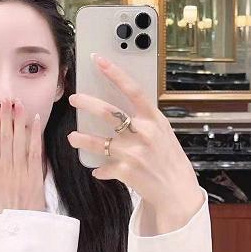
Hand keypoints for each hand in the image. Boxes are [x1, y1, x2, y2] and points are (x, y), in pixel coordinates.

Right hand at [0, 97, 46, 214]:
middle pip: (5, 138)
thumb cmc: (4, 209)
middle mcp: (5, 169)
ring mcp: (20, 172)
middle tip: (6, 98)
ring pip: (18, 141)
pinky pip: (34, 152)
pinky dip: (34, 135)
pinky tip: (35, 121)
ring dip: (18, 121)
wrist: (17, 227)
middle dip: (6, 117)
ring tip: (18, 104)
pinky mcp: (34, 176)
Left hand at [67, 55, 201, 212]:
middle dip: (87, 103)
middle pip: (108, 112)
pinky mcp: (125, 171)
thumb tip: (119, 107)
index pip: (132, 90)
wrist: (177, 191)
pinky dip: (100, 169)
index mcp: (154, 119)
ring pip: (99, 142)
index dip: (114, 73)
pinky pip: (103, 167)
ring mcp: (133, 153)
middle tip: (74, 98)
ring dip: (82, 139)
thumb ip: (144, 120)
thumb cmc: (169, 159)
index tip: (99, 60)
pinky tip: (98, 169)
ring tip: (73, 137)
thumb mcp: (163, 133)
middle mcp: (143, 133)